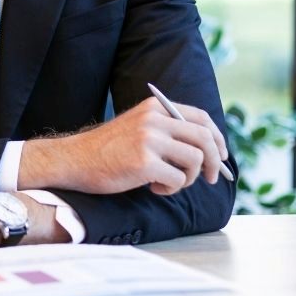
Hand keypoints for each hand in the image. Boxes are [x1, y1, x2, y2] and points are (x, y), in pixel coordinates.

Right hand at [20, 97, 229, 195]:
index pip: (201, 117)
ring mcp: (149, 139)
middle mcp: (154, 118)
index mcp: (155, 106)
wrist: (75, 160)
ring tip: (168, 181)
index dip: (217, 138)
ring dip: (189, 178)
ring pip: (195, 159)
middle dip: (214, 162)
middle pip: (204, 138)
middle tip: (210, 178)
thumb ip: (168, 130)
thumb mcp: (139, 127)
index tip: (221, 156)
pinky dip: (171, 188)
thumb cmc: (109, 150)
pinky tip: (153, 187)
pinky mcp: (144, 162)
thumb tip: (208, 150)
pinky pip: (178, 179)